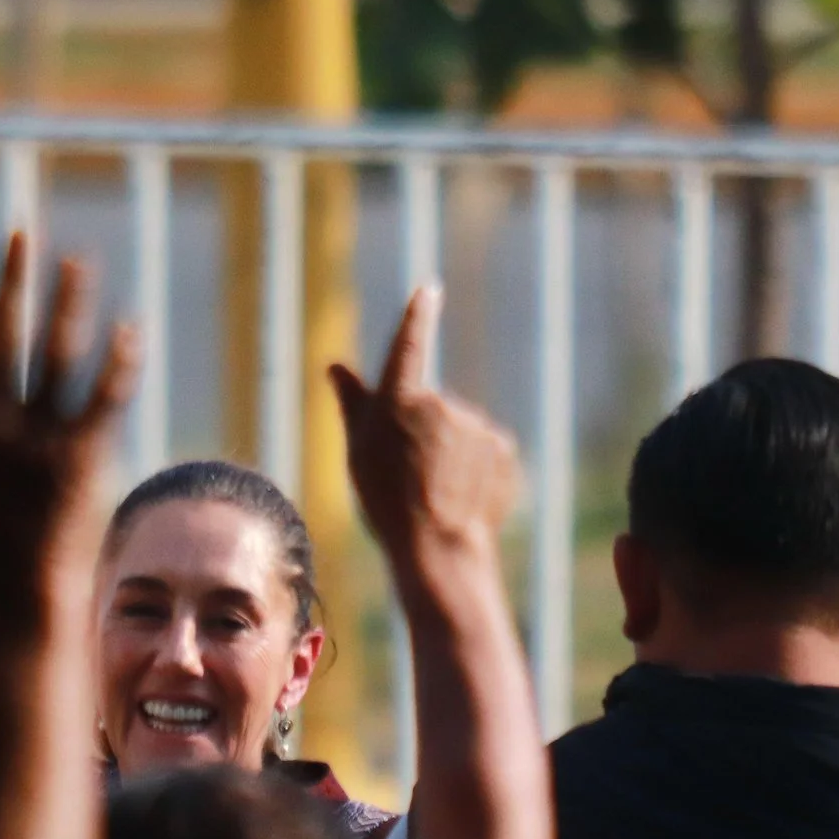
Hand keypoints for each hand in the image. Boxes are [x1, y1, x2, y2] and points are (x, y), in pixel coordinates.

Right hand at [0, 233, 136, 622]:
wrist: (15, 596)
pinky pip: (103, 396)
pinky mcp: (83, 453)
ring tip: (76, 259)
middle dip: (10, 279)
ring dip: (67, 302)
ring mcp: (41, 433)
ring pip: (56, 352)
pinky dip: (116, 361)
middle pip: (3, 332)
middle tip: (18, 231)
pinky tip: (127, 326)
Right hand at [328, 286, 519, 570]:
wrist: (437, 547)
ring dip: (448, 454)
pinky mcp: (502, 447)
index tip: (429, 290)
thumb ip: (353, 401)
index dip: (417, 317)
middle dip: (422, 434)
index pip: (408, 345)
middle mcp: (441, 401)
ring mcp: (476, 423)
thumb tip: (336, 366)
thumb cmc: (386, 501)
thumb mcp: (358, 450)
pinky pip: (484, 451)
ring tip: (434, 493)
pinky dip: (474, 469)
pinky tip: (460, 497)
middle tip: (406, 477)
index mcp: (400, 399)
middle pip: (431, 409)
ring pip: (459, 432)